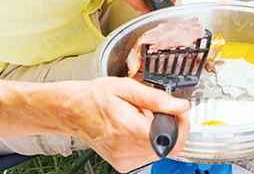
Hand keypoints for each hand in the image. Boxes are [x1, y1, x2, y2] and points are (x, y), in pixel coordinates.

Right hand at [59, 77, 189, 172]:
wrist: (72, 110)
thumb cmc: (95, 97)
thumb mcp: (127, 88)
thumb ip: (157, 99)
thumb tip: (181, 106)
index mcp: (130, 129)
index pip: (173, 139)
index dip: (182, 125)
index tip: (179, 111)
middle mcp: (126, 150)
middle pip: (168, 146)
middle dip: (168, 127)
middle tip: (154, 111)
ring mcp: (124, 160)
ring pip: (159, 152)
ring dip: (157, 135)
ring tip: (140, 119)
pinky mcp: (122, 165)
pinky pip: (147, 156)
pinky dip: (147, 142)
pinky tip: (133, 129)